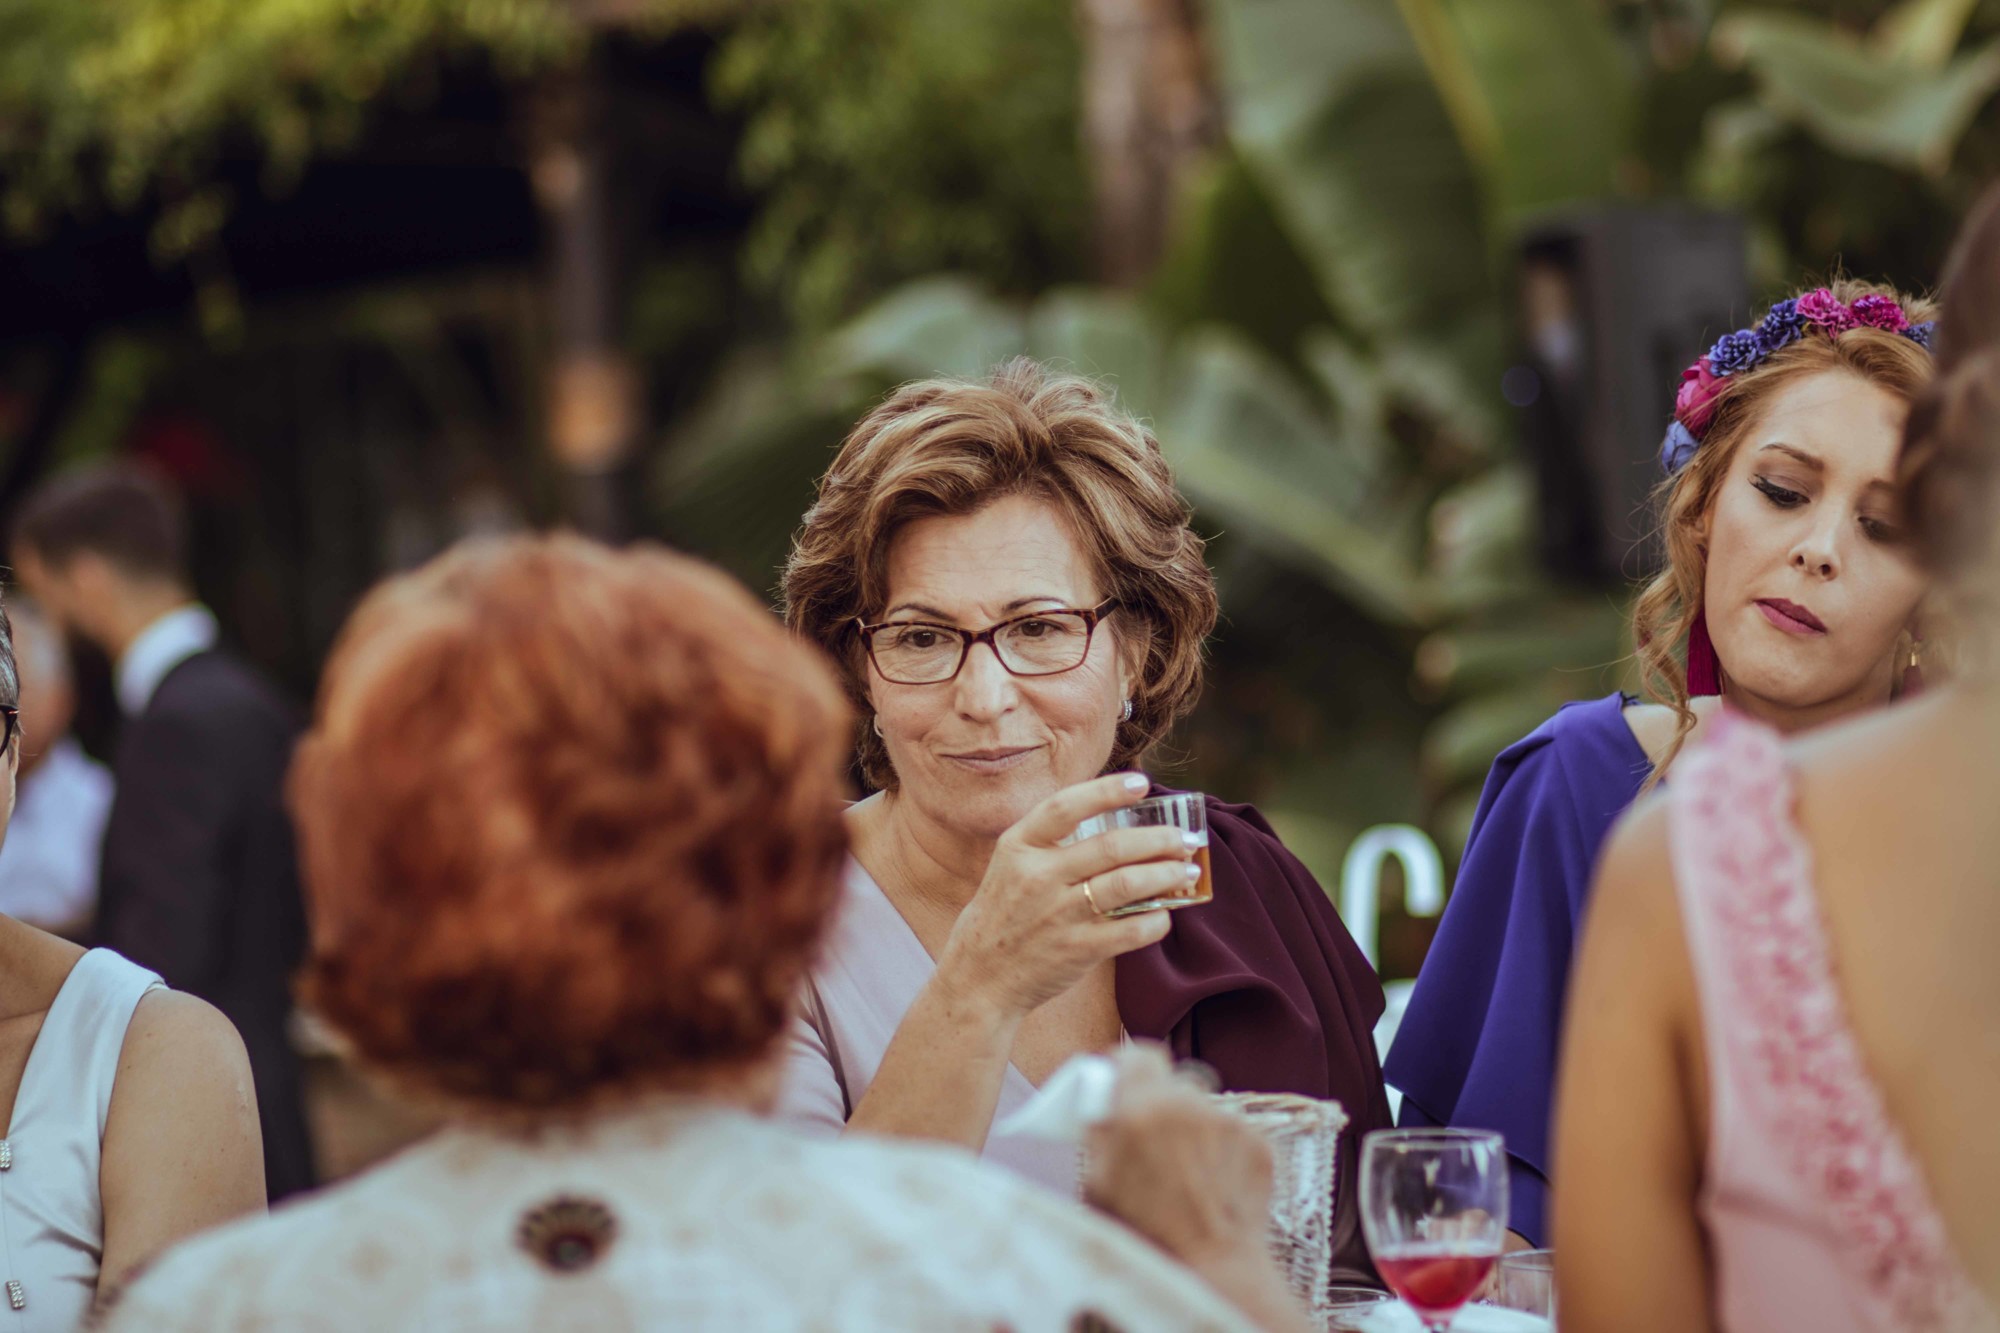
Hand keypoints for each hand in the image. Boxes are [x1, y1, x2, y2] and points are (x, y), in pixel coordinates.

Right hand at [934, 773, 1197, 1019]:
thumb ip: (1051, 843)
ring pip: (1126, 885)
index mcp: (1019, 846)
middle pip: (1111, 847)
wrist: (980, 978)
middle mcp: (1038, 876)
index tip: (1141, 783)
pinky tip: (1166, 915)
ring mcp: (1057, 914)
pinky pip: (1129, 930)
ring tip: (1187, 872)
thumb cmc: (1004, 914)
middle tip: (1184, 839)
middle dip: (1158, 839)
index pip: (1066, 806)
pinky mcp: (1076, 949)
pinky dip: (1155, 920)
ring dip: (1165, 875)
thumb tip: (1116, 820)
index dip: (1107, 791)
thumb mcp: (1011, 866)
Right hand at [1083, 1045, 1273, 1269]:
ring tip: (1184, 1172)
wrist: (1212, 1269)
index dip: (1128, 1066)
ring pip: (1204, 1107)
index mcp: (1140, 1109)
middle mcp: (1187, 1104)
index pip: (1138, 1054)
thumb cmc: (1147, 1235)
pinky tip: (1211, 1185)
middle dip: (1160, 1102)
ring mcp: (1227, 1121)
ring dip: (1191, 1127)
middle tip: (1151, 1135)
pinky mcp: (1258, 1141)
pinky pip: (1231, 1132)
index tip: (1122, 1080)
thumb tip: (1102, 1106)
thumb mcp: (1097, 1184)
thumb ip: (1100, 1134)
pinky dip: (1220, 1150)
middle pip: (1173, 1080)